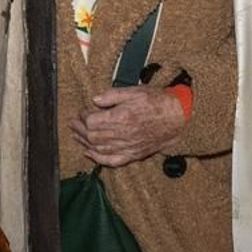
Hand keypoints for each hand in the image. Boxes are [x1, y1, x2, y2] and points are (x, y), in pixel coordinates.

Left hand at [70, 86, 185, 167]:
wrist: (178, 118)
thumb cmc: (158, 102)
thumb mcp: (135, 91)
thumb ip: (113, 95)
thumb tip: (95, 100)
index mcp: (122, 117)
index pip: (92, 121)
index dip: (83, 116)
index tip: (83, 110)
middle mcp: (123, 134)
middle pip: (92, 136)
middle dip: (79, 129)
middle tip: (73, 123)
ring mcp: (128, 147)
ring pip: (99, 149)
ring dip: (84, 143)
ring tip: (76, 136)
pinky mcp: (133, 154)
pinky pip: (112, 161)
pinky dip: (98, 159)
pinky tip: (89, 153)